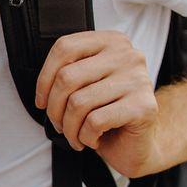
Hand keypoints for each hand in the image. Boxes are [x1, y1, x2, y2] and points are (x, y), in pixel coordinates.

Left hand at [35, 30, 162, 177]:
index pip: (64, 47)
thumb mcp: (85, 87)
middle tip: (59, 125)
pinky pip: (95, 121)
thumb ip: (68, 74)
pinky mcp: (144, 106)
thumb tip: (42, 89)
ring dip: (69, 128)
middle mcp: (128, 55)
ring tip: (75, 136)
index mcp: (111, 42)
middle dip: (54, 109)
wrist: (138, 144)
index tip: (42, 101)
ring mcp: (138, 79)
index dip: (44, 78)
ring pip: (78, 102)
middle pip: (67, 77)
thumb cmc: (107, 114)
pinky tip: (92, 140)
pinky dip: (85, 137)